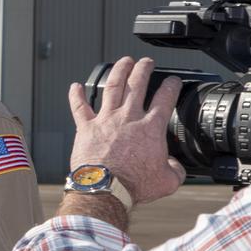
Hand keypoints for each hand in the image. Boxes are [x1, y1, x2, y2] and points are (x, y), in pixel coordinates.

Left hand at [67, 56, 185, 205]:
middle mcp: (128, 118)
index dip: (170, 86)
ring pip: (113, 87)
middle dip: (144, 69)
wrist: (105, 188)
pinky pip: (79, 107)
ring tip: (124, 62)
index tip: (172, 80)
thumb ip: (175, 170)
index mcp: (150, 129)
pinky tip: (75, 86)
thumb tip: (174, 167)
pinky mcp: (85, 127)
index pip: (165, 99)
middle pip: (138, 85)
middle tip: (146, 62)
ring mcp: (105, 120)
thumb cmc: (133, 186)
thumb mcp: (167, 181)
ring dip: (119, 71)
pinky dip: (76, 95)